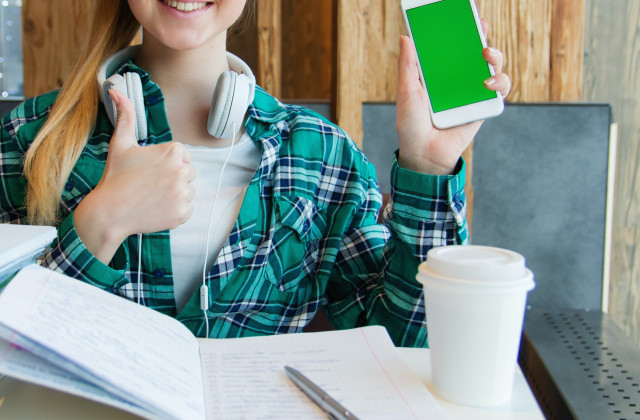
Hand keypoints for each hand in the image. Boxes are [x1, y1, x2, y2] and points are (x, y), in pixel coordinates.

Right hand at [75, 89, 195, 262]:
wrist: (109, 212)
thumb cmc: (115, 177)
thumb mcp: (121, 143)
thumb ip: (126, 115)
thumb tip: (115, 90)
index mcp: (173, 151)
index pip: (183, 157)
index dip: (167, 164)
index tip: (151, 171)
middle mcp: (182, 170)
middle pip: (188, 173)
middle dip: (173, 179)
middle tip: (150, 185)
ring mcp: (183, 193)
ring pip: (188, 191)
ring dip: (174, 195)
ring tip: (152, 197)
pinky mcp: (183, 213)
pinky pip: (188, 209)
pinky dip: (175, 211)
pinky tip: (157, 209)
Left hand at [395, 20, 510, 174]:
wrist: (424, 155)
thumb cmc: (412, 126)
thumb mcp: (407, 92)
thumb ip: (408, 66)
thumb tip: (406, 37)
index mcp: (439, 76)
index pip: (453, 49)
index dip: (462, 33)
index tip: (465, 17)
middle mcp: (458, 83)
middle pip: (476, 55)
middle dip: (482, 38)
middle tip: (479, 28)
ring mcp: (472, 95)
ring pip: (492, 69)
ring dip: (495, 57)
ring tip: (486, 55)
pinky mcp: (483, 108)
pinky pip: (498, 91)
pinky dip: (499, 82)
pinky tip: (487, 82)